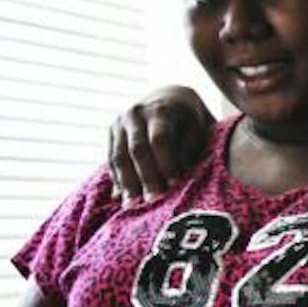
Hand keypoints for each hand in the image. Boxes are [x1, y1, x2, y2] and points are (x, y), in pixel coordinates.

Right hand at [107, 85, 212, 202]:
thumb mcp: (196, 131)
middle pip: (137, 149)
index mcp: (161, 110)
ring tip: (131, 206)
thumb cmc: (190, 123)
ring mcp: (120, 123)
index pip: (160, 139)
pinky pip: (111, 159)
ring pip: (119, 156)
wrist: (170, 100)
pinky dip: (116, 179)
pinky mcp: (111, 134)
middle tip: (152, 202)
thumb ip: (187, 152)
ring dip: (126, 183)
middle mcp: (136, 114)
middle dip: (145, 177)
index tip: (174, 185)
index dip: (166, 163)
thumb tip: (177, 183)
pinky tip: (120, 197)